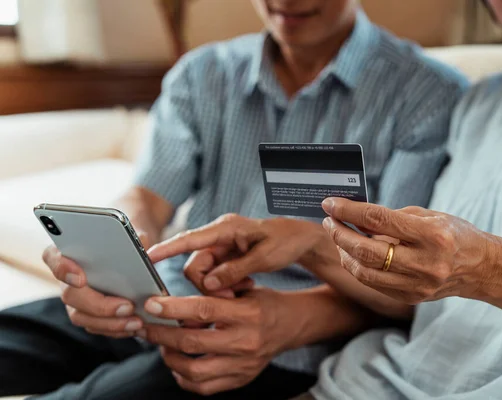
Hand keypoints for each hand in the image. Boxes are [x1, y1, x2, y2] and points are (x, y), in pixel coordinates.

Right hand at [41, 228, 155, 337]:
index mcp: (68, 250)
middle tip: (127, 306)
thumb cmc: (126, 239)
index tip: (80, 278)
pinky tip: (135, 326)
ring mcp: (75, 298)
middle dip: (99, 305)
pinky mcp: (87, 314)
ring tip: (135, 321)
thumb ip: (134, 240)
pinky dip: (115, 329)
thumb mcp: (132, 234)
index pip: (53, 257)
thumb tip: (146, 252)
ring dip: (110, 323)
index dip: (62, 268)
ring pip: (82, 317)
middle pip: (69, 295)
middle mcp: (66, 277)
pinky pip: (96, 327)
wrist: (129, 250)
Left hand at [137, 288, 300, 395]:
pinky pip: (204, 387)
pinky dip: (184, 377)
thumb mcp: (244, 289)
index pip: (204, 310)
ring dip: (170, 358)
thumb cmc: (265, 302)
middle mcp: (246, 342)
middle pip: (192, 343)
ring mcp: (243, 365)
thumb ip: (214, 295)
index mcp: (248, 314)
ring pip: (194, 371)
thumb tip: (177, 303)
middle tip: (145, 326)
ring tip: (163, 345)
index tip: (151, 305)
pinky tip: (179, 364)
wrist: (292, 325)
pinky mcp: (241, 379)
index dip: (173, 308)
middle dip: (161, 335)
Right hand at [148, 214, 338, 291]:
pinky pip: (216, 275)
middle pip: (196, 266)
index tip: (148, 256)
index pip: (189, 238)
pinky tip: (245, 285)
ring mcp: (222, 246)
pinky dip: (227, 285)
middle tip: (233, 294)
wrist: (301, 239)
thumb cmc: (286, 242)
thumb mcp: (263, 258)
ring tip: (245, 288)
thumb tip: (210, 284)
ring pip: (205, 274)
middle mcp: (219, 235)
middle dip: (209, 285)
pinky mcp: (227, 256)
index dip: (168, 248)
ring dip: (220, 287)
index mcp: (226, 228)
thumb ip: (235, 270)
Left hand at [321, 198, 497, 303]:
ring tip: (338, 238)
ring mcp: (418, 285)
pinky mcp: (411, 297)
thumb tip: (353, 218)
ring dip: (344, 253)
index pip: (378, 220)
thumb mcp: (427, 216)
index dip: (348, 211)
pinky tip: (352, 254)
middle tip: (328, 221)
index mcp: (432, 235)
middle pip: (366, 251)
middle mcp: (425, 263)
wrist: (481, 267)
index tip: (330, 203)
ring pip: (365, 273)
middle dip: (340, 234)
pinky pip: (374, 284)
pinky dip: (358, 268)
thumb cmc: (453, 234)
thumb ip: (391, 218)